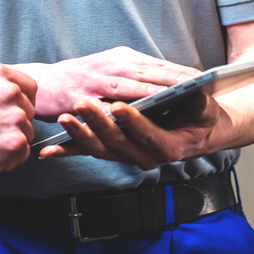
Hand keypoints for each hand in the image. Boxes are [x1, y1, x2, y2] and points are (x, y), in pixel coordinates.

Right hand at [0, 63, 36, 177]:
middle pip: (29, 110)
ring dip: (13, 139)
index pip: (29, 87)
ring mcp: (16, 118)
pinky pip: (23, 151)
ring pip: (27, 131)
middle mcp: (11, 92)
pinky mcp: (17, 142)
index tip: (14, 110)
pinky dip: (11, 156)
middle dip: (16, 121)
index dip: (23, 101)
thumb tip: (9, 91)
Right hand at [23, 47, 200, 118]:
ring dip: (150, 91)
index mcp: (119, 59)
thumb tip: (165, 77)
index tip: (203, 75)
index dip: (179, 71)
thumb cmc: (80, 77)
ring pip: (128, 87)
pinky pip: (102, 107)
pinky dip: (119, 112)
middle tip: (197, 83)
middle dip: (172, 78)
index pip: (155, 65)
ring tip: (173, 97)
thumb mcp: (108, 66)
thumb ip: (133, 72)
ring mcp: (94, 81)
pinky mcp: (79, 97)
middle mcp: (109, 67)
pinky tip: (134, 118)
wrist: (42, 83)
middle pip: (147, 72)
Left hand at [39, 92, 223, 169]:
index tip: (118, 107)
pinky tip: (47, 152)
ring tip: (62, 119)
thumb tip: (199, 96)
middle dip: (98, 123)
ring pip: (99, 148)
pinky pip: (89, 152)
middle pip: (117, 143)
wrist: (196, 133)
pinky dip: (68, 151)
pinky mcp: (113, 150)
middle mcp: (145, 156)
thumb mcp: (207, 111)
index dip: (133, 123)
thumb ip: (202, 105)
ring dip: (79, 135)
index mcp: (167, 148)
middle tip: (81, 104)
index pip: (147, 136)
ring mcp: (126, 155)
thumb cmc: (200, 120)